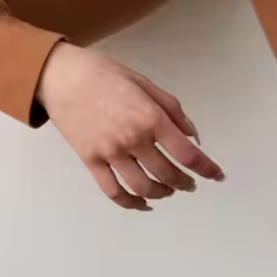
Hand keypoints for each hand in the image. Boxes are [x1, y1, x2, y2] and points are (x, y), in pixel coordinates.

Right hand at [36, 42, 224, 210]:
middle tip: (190, 182)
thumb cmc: (100, 73)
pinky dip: (130, 203)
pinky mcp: (91, 160)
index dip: (206, 168)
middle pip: (168, 174)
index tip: (216, 175)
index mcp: (149, 117)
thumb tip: (192, 135)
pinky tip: (141, 203)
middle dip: (185, 182)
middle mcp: (133, 139)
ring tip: (167, 190)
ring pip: (143, 188)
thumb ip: (171, 109)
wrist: (61, 76)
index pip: (187, 154)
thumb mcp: (142, 82)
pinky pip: (113, 191)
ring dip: (162, 193)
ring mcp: (110, 153)